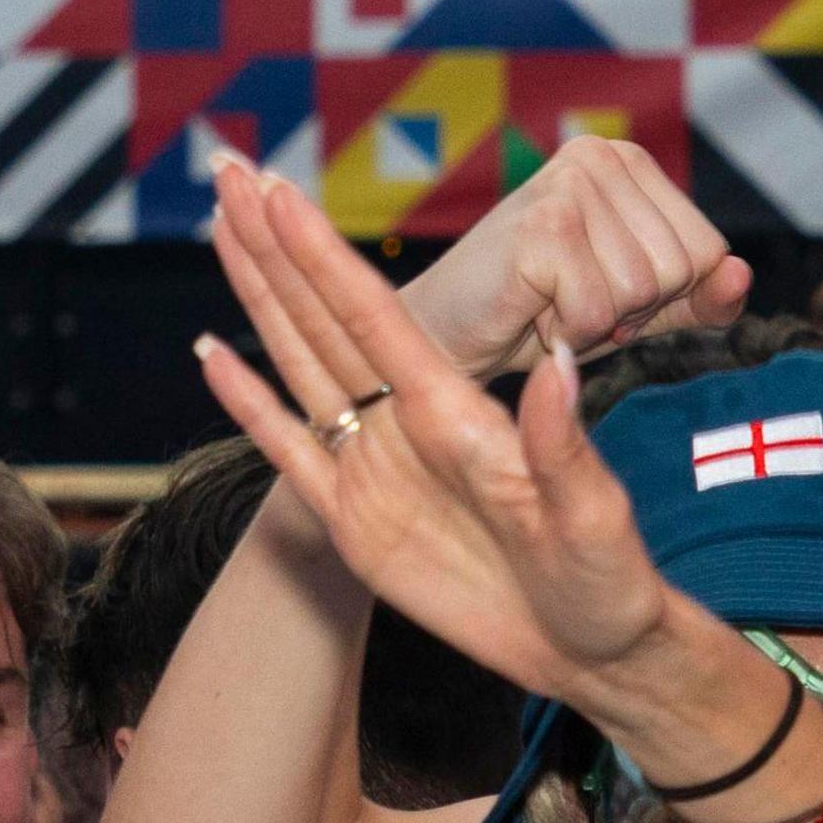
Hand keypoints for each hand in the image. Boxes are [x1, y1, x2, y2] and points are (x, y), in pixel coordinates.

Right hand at [194, 162, 698, 714]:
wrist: (595, 652)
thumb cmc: (609, 581)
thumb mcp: (595, 516)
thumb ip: (564, 446)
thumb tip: (561, 364)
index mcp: (459, 418)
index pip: (375, 320)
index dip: (322, 258)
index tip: (279, 192)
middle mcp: (410, 429)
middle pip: (325, 320)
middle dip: (275, 246)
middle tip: (230, 169)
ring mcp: (378, 471)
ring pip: (301, 365)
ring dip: (261, 297)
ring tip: (223, 225)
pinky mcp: (357, 524)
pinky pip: (290, 454)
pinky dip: (250, 406)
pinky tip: (213, 353)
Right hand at [387, 138, 750, 383]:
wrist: (450, 332)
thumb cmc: (547, 313)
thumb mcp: (643, 308)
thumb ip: (703, 297)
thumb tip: (741, 273)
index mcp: (630, 162)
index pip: (708, 251)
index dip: (666, 294)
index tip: (606, 287)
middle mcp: (599, 156)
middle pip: (680, 269)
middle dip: (632, 308)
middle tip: (571, 296)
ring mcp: (568, 185)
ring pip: (643, 290)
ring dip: (597, 318)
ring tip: (550, 298)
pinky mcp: (541, 226)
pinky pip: (600, 308)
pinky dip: (568, 329)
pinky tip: (532, 307)